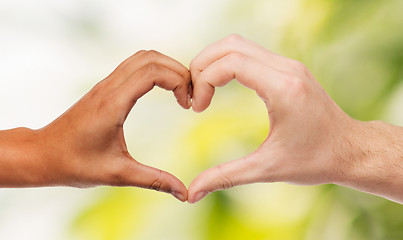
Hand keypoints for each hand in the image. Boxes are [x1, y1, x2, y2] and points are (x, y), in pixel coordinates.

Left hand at [20, 50, 189, 200]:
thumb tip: (184, 193)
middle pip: (151, 58)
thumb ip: (154, 181)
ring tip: (180, 92)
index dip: (178, 81)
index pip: (152, 72)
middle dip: (178, 71)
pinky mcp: (104, 88)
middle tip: (189, 96)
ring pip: (142, 57)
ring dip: (166, 68)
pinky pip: (134, 66)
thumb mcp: (118, 175)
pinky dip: (154, 71)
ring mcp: (105, 85)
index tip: (187, 104)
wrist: (42, 154)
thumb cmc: (75, 165)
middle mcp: (109, 88)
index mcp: (113, 104)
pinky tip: (162, 91)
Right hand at [187, 34, 359, 202]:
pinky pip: (250, 53)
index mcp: (283, 89)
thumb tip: (192, 193)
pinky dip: (228, 63)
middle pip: (230, 45)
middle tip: (194, 94)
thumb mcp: (267, 170)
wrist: (350, 150)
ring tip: (203, 90)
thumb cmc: (315, 161)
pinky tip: (221, 85)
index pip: (231, 63)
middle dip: (202, 65)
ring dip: (214, 62)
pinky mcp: (288, 68)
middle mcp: (287, 69)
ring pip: (239, 44)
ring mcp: (289, 65)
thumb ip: (225, 177)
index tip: (198, 108)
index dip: (205, 81)